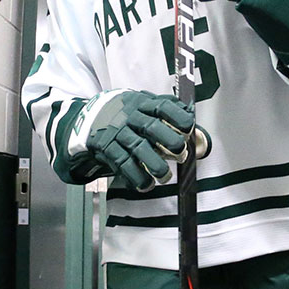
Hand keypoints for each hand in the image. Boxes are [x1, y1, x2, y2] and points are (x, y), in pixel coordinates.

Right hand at [79, 89, 195, 190]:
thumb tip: (195, 126)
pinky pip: (122, 163)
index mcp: (144, 104)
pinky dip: (135, 176)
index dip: (178, 118)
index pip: (163, 107)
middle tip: (181, 154)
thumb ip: (171, 113)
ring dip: (154, 164)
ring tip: (164, 176)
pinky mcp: (108, 147)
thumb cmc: (129, 114)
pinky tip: (146, 184)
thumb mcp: (147, 105)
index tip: (189, 129)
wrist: (94, 116)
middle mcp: (131, 117)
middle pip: (150, 127)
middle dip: (169, 141)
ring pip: (137, 147)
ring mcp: (118, 132)